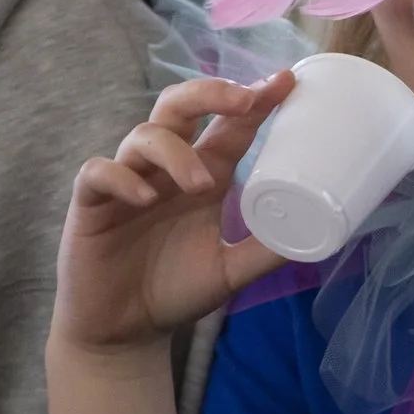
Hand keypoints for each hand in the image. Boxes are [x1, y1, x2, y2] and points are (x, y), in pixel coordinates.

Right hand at [51, 73, 295, 355]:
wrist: (125, 332)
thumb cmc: (175, 290)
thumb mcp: (231, 270)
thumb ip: (267, 251)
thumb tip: (322, 238)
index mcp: (203, 175)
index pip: (228, 125)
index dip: (254, 100)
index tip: (285, 81)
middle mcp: (166, 169)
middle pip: (180, 106)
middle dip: (210, 93)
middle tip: (243, 101)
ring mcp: (128, 181)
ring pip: (144, 135)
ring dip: (176, 151)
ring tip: (200, 184)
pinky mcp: (91, 205)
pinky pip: (99, 173)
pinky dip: (122, 178)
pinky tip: (144, 198)